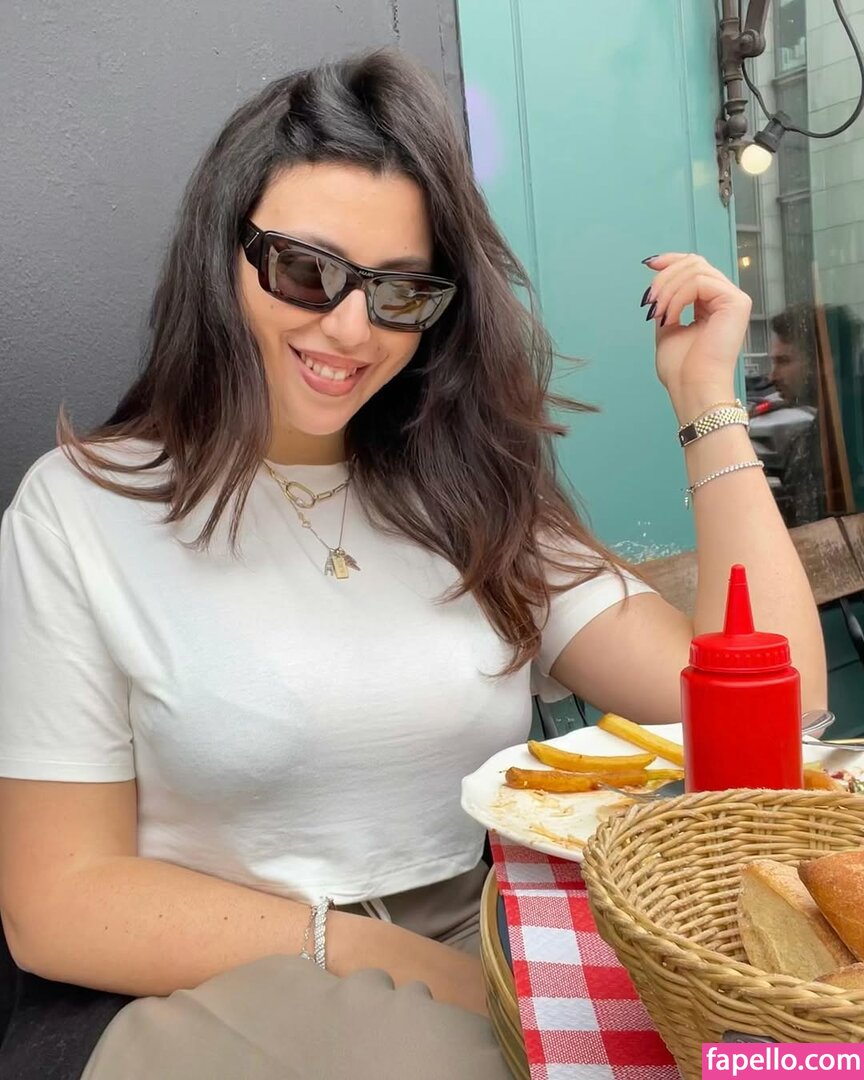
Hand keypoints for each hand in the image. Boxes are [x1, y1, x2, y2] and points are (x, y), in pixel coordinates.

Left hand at [642, 253, 751, 419]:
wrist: (693, 388)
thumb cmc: (682, 369)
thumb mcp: (667, 326)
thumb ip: (668, 302)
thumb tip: (658, 280)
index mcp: (712, 303)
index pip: (695, 266)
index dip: (672, 260)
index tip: (649, 264)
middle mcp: (726, 298)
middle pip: (694, 263)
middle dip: (665, 277)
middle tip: (649, 302)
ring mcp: (734, 299)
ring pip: (695, 269)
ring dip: (668, 289)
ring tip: (657, 314)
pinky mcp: (736, 302)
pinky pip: (699, 282)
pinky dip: (678, 297)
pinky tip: (671, 317)